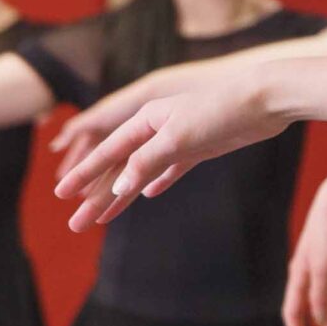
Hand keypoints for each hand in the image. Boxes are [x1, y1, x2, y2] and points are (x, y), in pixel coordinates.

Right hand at [53, 67, 288, 230]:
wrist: (265, 100)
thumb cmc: (219, 111)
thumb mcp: (177, 137)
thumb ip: (146, 162)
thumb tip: (118, 189)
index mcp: (146, 121)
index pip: (107, 154)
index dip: (84, 175)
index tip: (61, 194)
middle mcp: (158, 130)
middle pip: (120, 169)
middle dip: (96, 197)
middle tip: (76, 225)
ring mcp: (179, 140)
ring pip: (142, 174)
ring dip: (121, 196)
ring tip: (101, 219)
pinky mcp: (201, 148)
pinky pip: (171, 169)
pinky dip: (158, 182)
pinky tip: (148, 194)